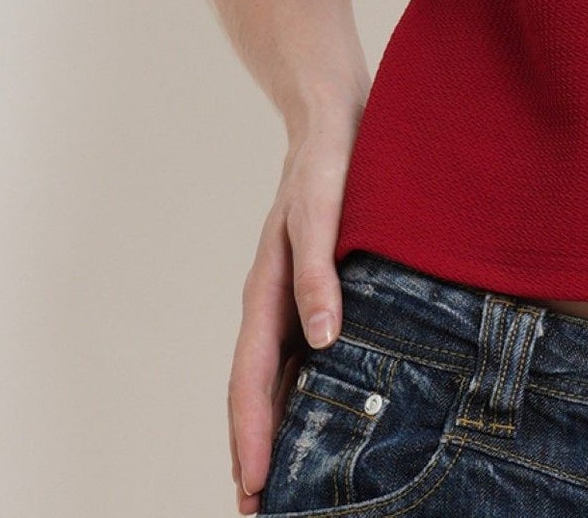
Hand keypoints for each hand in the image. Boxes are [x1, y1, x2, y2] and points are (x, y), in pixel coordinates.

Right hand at [226, 108, 360, 512]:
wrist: (335, 111)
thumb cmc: (329, 157)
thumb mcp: (325, 209)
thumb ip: (318, 270)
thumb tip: (325, 340)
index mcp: (268, 289)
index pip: (251, 380)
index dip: (253, 435)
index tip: (256, 490)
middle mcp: (275, 301)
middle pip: (257, 390)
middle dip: (258, 450)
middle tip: (265, 512)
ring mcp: (293, 295)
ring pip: (279, 376)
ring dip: (280, 427)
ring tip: (290, 483)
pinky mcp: (317, 284)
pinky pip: (304, 351)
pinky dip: (308, 390)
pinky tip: (329, 412)